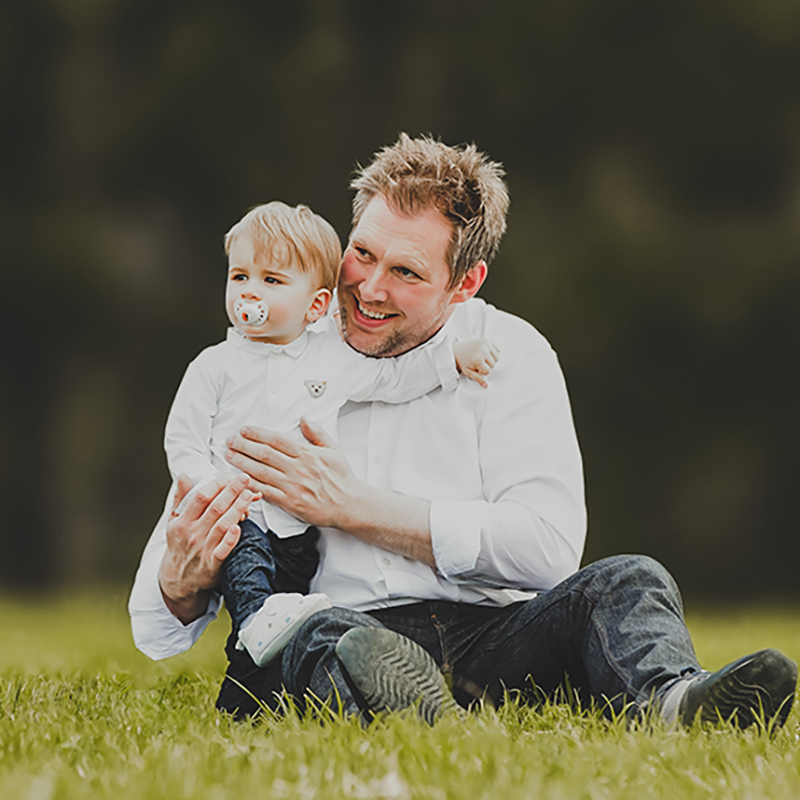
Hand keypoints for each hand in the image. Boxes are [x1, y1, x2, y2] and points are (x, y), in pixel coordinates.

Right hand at [158, 473, 258, 623]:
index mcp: (183, 521)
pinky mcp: (213, 564)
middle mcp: (192, 534)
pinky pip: (223, 551)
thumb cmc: (179, 545)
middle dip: (231, 491)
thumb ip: (180, 498)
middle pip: (215, 508)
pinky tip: (239, 527)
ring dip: (237, 508)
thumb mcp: (174, 521)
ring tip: (249, 495)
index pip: (201, 497)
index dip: (216, 484)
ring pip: (222, 525)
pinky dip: (230, 540)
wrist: (177, 580)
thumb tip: (184, 475)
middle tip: (244, 479)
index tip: (229, 476)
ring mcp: (203, 549)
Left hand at [225, 418, 359, 529]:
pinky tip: (239, 480)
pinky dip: (250, 485)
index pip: (277, 440)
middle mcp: (297, 468)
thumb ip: (317, 433)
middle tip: (230, 440)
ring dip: (242, 463)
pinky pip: (265, 492)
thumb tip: (304, 418)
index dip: (258, 434)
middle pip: (264, 454)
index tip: (244, 430)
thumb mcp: (334, 450)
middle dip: (244, 445)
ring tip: (229, 455)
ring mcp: (292, 486)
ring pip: (261, 472)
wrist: (349, 505)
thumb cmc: (342, 479)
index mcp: (307, 453)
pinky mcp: (289, 502)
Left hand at [454, 338, 500, 387]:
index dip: (482, 371)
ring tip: (482, 358)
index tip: (476, 368)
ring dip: (492, 360)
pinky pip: (498, 350)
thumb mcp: (468, 372)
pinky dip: (493, 353)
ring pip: (497, 358)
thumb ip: (478, 379)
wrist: (458, 350)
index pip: (488, 371)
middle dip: (487, 365)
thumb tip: (486, 386)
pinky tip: (485, 353)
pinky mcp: (488, 340)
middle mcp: (483, 350)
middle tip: (478, 362)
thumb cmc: (463, 361)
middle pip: (493, 364)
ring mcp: (486, 344)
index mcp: (477, 359)